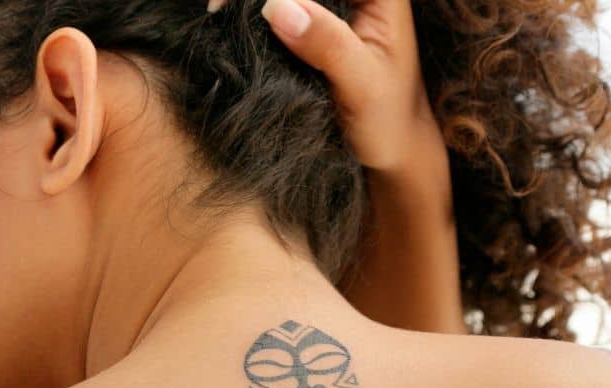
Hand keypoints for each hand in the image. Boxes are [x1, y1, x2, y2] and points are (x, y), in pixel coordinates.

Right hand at [211, 0, 447, 202]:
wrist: (391, 150)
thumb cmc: (388, 120)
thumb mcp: (362, 84)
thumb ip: (327, 43)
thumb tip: (276, 6)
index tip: (240, 3)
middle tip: (219, 9)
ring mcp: (333, 8)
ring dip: (250, 4)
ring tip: (219, 15)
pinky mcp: (313, 25)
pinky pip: (280, 10)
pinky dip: (252, 14)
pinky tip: (227, 22)